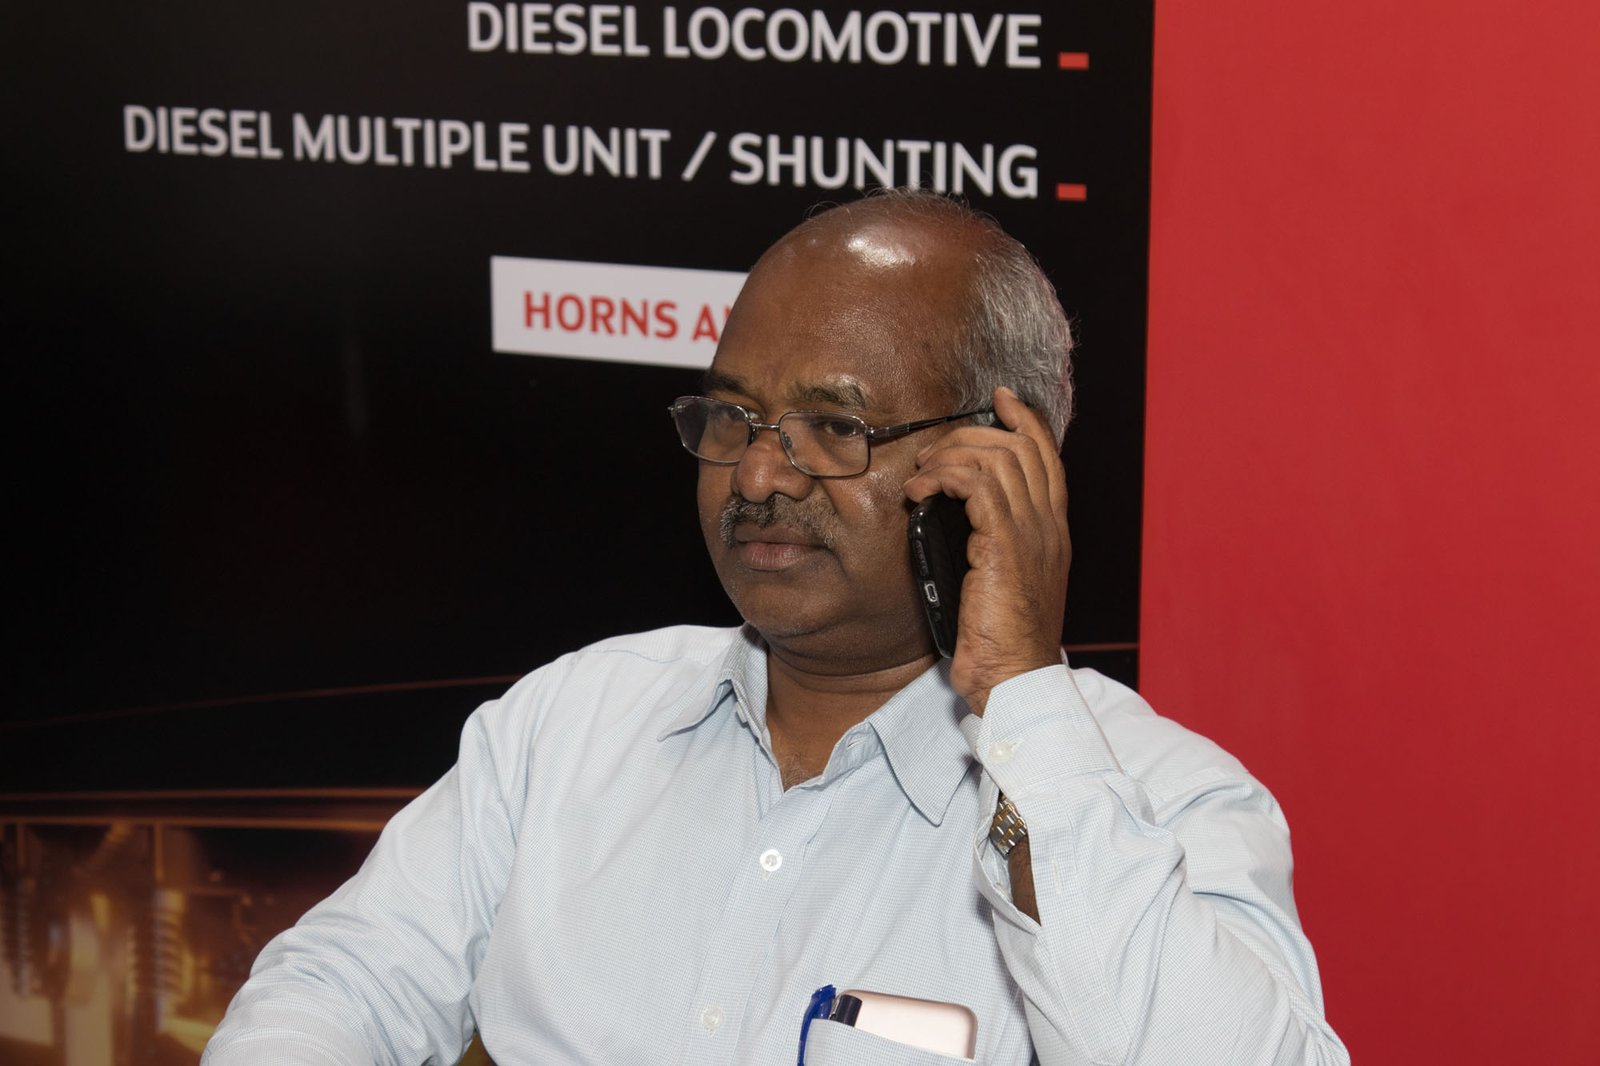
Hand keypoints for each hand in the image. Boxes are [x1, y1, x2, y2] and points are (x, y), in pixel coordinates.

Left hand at [903, 387, 1070, 713]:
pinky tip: (918, 492)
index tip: (999, 400)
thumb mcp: (1005, 585)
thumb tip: (962, 520)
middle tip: (933, 451)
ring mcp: (1031, 532)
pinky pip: (974, 484)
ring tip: (920, 474)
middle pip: (1020, 447)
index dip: (1026, 421)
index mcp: (1054, 533)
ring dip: (948, 455)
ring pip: (996, 457)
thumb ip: (996, 547)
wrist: (1016, 680)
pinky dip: (941, 476)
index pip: (1048, 458)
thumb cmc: (1003, 644)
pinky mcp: (1003, 544)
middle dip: (971, 435)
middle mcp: (1049, 525)